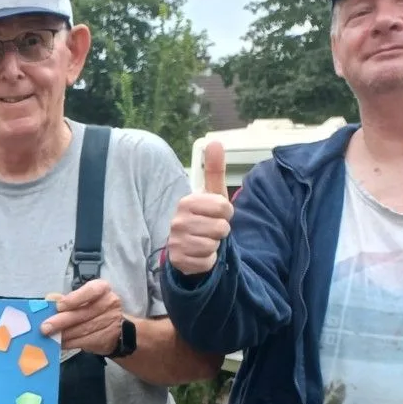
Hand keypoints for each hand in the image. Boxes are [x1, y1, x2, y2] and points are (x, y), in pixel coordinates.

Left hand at [40, 278, 122, 354]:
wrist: (116, 327)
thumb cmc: (94, 308)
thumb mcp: (81, 299)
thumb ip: (66, 299)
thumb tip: (50, 298)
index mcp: (102, 289)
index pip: (90, 291)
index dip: (74, 299)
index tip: (59, 306)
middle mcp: (109, 303)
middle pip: (83, 313)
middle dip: (62, 321)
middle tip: (45, 327)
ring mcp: (111, 321)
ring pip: (83, 329)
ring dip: (64, 334)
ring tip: (49, 336)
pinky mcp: (108, 338)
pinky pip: (86, 341)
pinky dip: (70, 343)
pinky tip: (60, 343)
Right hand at [168, 140, 232, 276]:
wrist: (188, 247)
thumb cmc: (203, 218)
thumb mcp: (211, 194)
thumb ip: (214, 169)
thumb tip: (214, 142)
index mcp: (186, 202)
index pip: (223, 207)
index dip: (226, 213)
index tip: (218, 214)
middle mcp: (177, 221)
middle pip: (220, 228)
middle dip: (221, 231)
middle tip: (211, 230)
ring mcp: (175, 242)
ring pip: (213, 245)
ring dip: (214, 246)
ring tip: (205, 241)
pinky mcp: (178, 261)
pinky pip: (206, 261)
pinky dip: (208, 260)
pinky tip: (200, 254)